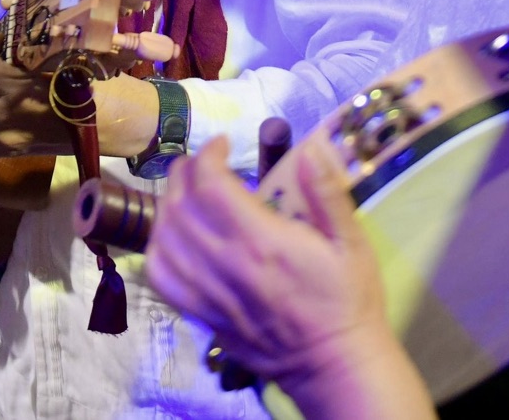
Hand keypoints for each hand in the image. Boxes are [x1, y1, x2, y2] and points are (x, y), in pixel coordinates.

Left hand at [148, 138, 397, 391]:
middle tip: (201, 162)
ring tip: (185, 192)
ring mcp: (210, 293)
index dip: (208, 155)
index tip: (222, 144)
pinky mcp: (203, 314)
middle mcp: (227, 265)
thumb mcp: (351, 241)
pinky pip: (162, 278)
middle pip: (180, 206)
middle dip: (183, 172)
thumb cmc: (346, 300)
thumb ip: (326, 192)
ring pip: (164, 238)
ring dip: (167, 204)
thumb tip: (310, 149)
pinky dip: (157, 248)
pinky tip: (171, 235)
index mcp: (262, 242)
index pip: (210, 185)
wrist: (333, 364)